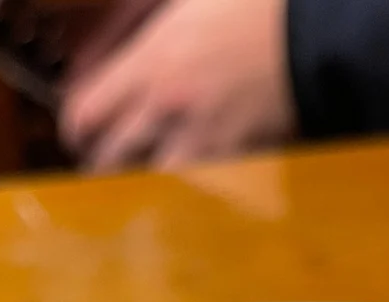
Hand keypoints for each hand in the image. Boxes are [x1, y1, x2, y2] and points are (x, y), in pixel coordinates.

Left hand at [60, 0, 295, 172]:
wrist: (312, 34)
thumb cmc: (258, 8)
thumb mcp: (190, 3)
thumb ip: (156, 31)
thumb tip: (140, 46)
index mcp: (149, 64)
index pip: (86, 112)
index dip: (76, 130)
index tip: (79, 136)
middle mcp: (167, 109)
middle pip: (111, 160)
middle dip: (104, 167)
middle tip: (105, 169)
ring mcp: (201, 141)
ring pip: (152, 186)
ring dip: (146, 189)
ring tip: (144, 191)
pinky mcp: (236, 163)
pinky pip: (201, 193)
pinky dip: (192, 196)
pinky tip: (191, 193)